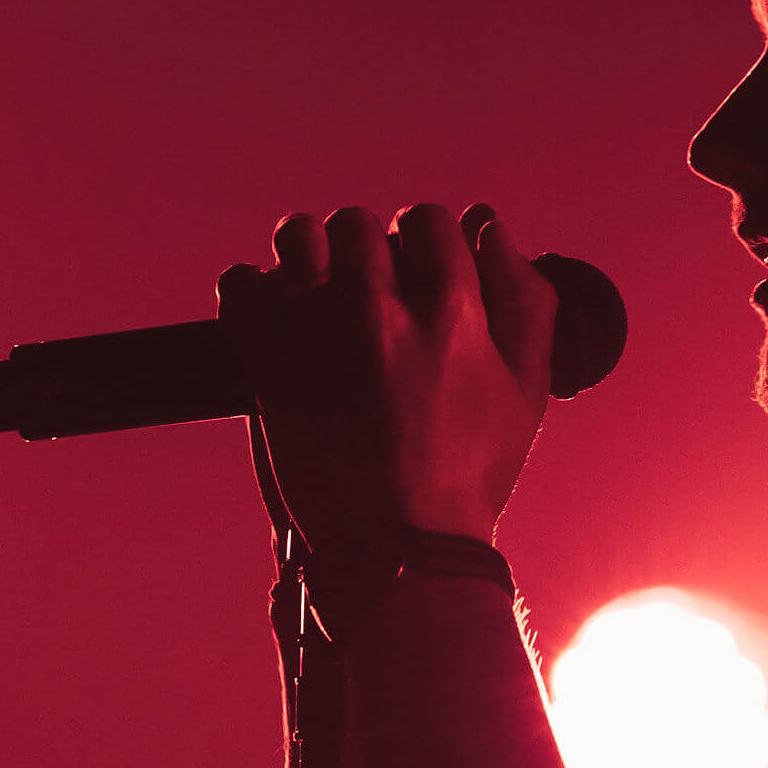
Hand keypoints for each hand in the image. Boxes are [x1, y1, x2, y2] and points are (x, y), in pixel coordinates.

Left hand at [216, 200, 556, 554]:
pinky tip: (275, 314)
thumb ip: (528, 300)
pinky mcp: (268, 366)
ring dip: (307, 254)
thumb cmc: (468, 472)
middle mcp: (378, 310)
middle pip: (357, 224)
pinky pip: (239, 287)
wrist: (398, 548)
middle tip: (370, 292)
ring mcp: (315, 335)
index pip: (426, 220)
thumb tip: (493, 229)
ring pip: (296, 238)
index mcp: (449, 311)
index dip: (424, 241)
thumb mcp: (529, 390)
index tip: (418, 271)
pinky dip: (251, 291)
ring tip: (317, 290)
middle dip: (365, 248)